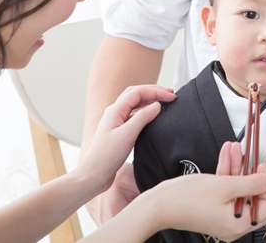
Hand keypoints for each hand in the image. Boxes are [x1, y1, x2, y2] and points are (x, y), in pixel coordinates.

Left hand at [79, 84, 175, 219]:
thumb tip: (157, 105)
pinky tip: (152, 116)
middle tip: (170, 94)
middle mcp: (115, 112)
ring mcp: (116, 121)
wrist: (94, 174)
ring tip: (164, 101)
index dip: (156, 91)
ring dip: (150, 100)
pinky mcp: (119, 131)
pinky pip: (134, 115)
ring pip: (135, 104)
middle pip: (136, 94)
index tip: (171, 96)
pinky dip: (145, 111)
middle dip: (154, 91)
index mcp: (115, 110)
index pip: (138, 92)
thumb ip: (143, 117)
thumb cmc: (106, 157)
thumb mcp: (128, 135)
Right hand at [135, 142, 265, 240]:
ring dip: (237, 167)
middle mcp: (233, 225)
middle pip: (252, 196)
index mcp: (239, 224)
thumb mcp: (226, 186)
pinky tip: (226, 153)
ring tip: (235, 147)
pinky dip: (226, 173)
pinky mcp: (214, 209)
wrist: (159, 204)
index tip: (262, 168)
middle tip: (249, 156)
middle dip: (250, 172)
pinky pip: (226, 191)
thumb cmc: (188, 198)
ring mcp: (223, 217)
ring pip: (238, 189)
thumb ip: (253, 183)